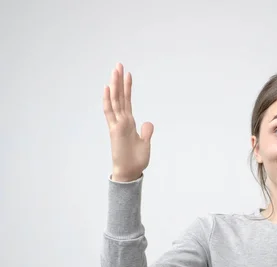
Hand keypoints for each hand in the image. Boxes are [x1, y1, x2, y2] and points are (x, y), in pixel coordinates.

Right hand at [103, 62, 153, 181]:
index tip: (128, 74)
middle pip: (119, 96)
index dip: (127, 88)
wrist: (130, 171)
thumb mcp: (145, 143)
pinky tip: (107, 88)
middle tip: (119, 64)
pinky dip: (108, 100)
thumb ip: (146, 132)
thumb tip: (148, 122)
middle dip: (119, 80)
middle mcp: (121, 121)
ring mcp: (117, 124)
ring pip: (115, 100)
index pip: (127, 101)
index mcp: (129, 123)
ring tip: (115, 70)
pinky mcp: (115, 129)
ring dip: (114, 85)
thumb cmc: (136, 160)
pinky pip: (110, 112)